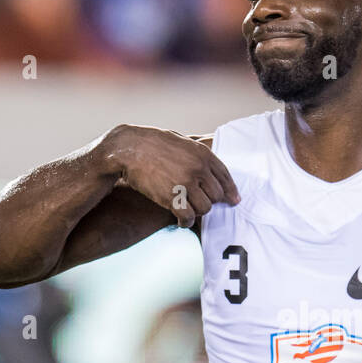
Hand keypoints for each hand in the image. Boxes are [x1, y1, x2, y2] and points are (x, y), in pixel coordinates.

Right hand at [103, 125, 239, 227]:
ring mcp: (186, 183)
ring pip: (205, 208)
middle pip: (217, 196)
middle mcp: (198, 169)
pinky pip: (188, 217)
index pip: (225, 177)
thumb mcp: (180, 141)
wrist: (128, 148)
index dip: (231, 191)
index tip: (233, 200)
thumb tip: (212, 159)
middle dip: (209, 201)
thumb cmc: (152, 143)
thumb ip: (198, 152)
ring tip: (187, 209)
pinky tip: (180, 219)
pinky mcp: (172, 198)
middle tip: (198, 202)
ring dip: (197, 211)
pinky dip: (185, 221)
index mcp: (202, 154)